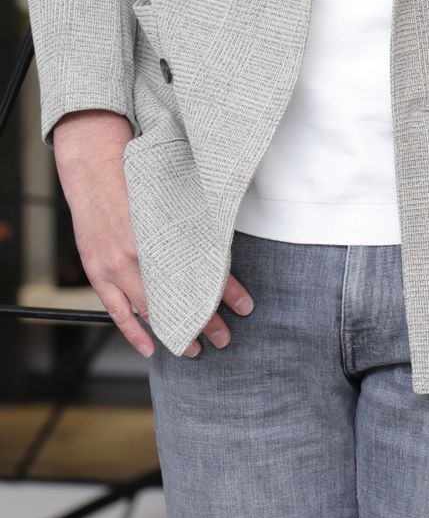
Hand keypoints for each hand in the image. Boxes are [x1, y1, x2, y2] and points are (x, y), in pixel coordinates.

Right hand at [53, 110, 253, 357]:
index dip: (228, 291)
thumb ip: (192, 224)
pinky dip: (134, 331)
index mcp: (166, 231)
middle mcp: (141, 251)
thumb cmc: (136, 178)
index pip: (205, 270)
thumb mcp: (172, 197)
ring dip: (174, 330)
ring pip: (151, 310)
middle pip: (180, 296)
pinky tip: (151, 347)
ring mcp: (116, 265)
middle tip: (226, 338)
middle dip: (205, 320)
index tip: (246, 306)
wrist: (94, 168)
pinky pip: (117, 310)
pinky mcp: (98, 271)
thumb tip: (222, 247)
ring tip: (196, 349)